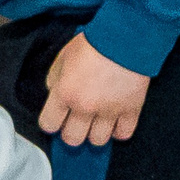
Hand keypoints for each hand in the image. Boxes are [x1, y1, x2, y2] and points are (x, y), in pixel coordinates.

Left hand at [38, 33, 148, 148]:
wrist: (126, 39)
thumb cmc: (94, 44)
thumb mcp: (63, 57)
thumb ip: (55, 79)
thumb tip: (54, 93)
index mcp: (65, 93)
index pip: (49, 124)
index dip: (51, 123)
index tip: (56, 119)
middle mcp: (85, 107)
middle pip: (72, 138)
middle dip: (72, 133)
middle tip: (76, 124)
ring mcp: (109, 111)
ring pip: (97, 140)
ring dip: (95, 133)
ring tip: (96, 123)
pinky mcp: (131, 110)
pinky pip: (123, 134)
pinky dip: (118, 131)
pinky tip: (115, 123)